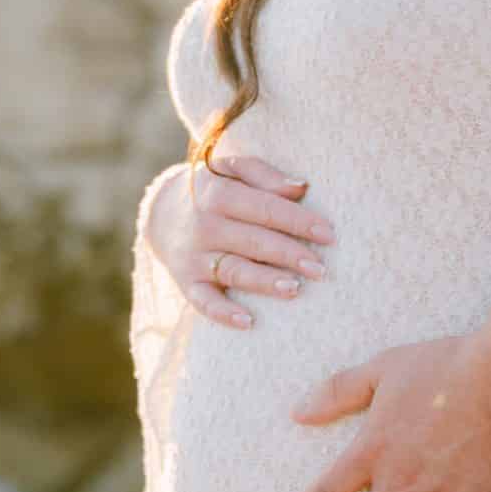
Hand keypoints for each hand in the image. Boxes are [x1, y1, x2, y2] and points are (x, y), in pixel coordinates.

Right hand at [146, 153, 335, 327]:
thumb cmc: (213, 191)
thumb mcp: (231, 170)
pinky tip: (248, 321)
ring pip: (233, 270)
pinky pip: (203, 302)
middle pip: (252, 240)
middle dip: (288, 254)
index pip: (263, 207)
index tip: (328, 234)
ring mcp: (194, 257)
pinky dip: (222, 313)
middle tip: (320, 268)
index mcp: (217, 194)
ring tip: (294, 288)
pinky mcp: (186, 283)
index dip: (297, 221)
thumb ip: (264, 175)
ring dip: (264, 281)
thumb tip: (300, 188)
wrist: (162, 214)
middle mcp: (204, 226)